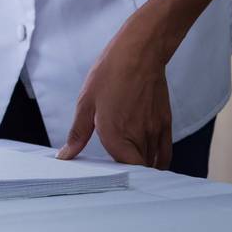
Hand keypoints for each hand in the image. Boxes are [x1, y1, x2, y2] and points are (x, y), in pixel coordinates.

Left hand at [56, 19, 173, 168]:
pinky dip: (158, 162)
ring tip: (130, 165)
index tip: (106, 177)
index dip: (114, 177)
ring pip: (152, 164)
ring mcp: (154, 132)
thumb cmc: (110, 74)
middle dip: (127, 173)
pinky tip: (149, 161)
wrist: (140, 54)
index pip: (121, 171)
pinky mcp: (165, 125)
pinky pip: (165, 154)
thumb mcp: (86, 102)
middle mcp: (137, 137)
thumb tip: (65, 155)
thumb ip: (78, 133)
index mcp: (114, 135)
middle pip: (137, 170)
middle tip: (116, 172)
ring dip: (142, 168)